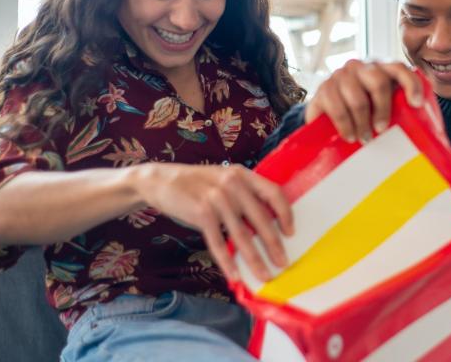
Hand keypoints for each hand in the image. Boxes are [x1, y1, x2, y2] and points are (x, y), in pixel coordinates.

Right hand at [131, 163, 293, 283]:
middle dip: (274, 245)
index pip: (274, 193)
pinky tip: (235, 275)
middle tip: (283, 263)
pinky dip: (227, 261)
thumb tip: (266, 226)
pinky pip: (219, 242)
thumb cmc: (197, 185)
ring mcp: (217, 198)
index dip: (285, 214)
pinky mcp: (201, 213)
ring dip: (255, 259)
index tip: (291, 232)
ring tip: (264, 275)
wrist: (160, 180)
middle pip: (261, 219)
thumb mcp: (223, 181)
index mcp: (243, 175)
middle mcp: (233, 184)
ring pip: (242, 235)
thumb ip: (243, 196)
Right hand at [306, 60, 423, 142]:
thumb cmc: (362, 114)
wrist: (325, 117)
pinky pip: (337, 107)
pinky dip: (346, 125)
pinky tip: (350, 136)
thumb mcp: (381, 108)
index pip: (399, 68)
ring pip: (358, 98)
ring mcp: (340, 76)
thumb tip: (426, 133)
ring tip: (365, 138)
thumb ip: (399, 110)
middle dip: (383, 109)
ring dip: (363, 122)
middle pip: (378, 82)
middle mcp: (360, 67)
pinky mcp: (323, 89)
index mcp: (379, 68)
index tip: (417, 105)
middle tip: (382, 129)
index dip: (411, 84)